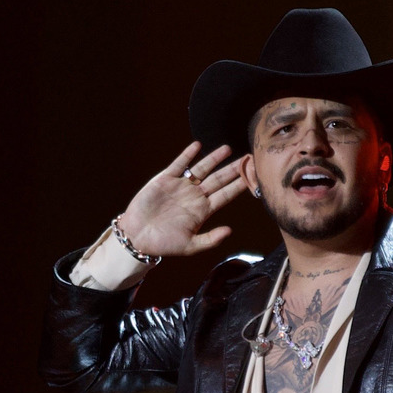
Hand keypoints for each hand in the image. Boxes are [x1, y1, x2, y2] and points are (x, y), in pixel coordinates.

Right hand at [117, 142, 247, 256]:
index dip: (240, 185)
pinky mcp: (165, 180)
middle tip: (249, 158)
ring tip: (228, 148)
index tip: (254, 177)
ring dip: (214, 158)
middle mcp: (195, 196)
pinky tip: (197, 145)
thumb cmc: (165, 244)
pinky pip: (179, 164)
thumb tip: (230, 231)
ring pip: (202, 169)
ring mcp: (181, 186)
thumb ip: (211, 239)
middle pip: (219, 179)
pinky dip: (188, 155)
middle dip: (233, 169)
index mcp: (204, 210)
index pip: (226, 195)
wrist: (138, 237)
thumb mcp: (191, 246)